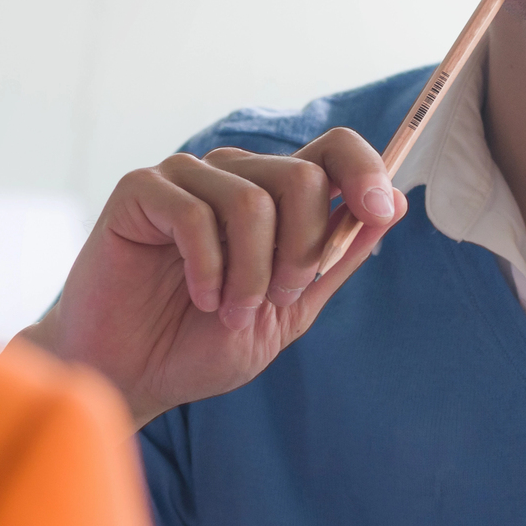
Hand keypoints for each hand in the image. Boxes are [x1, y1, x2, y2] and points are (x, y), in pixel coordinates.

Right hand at [16, 129, 405, 426]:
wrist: (131, 377)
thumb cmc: (201, 344)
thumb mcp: (289, 311)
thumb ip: (335, 260)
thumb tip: (393, 209)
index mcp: (274, 196)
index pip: (334, 149)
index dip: (366, 170)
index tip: (380, 210)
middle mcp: (234, 175)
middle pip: (302, 176)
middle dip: (301, 252)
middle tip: (275, 299)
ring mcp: (186, 176)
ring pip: (252, 201)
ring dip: (252, 273)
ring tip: (230, 311)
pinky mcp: (141, 190)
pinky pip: (195, 213)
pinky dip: (209, 268)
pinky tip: (199, 297)